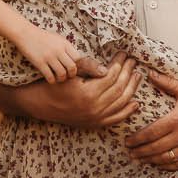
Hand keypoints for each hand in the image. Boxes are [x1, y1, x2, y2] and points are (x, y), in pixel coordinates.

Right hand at [18, 24, 83, 83]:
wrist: (25, 33)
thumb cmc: (42, 37)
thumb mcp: (57, 38)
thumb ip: (66, 48)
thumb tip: (76, 60)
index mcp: (64, 44)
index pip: (78, 58)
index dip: (77, 65)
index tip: (73, 68)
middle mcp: (58, 50)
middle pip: (72, 67)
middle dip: (71, 74)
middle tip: (68, 76)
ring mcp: (49, 57)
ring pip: (62, 74)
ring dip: (61, 79)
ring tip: (59, 78)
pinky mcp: (39, 63)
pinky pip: (50, 76)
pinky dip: (52, 80)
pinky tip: (50, 79)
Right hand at [21, 51, 143, 128]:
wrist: (40, 105)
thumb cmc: (54, 85)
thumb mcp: (69, 73)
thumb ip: (90, 68)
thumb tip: (110, 67)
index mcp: (88, 94)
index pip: (111, 76)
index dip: (119, 63)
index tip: (123, 54)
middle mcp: (94, 109)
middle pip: (119, 88)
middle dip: (128, 73)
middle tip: (133, 61)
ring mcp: (95, 118)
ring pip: (121, 103)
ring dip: (132, 89)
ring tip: (137, 76)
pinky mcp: (95, 124)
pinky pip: (115, 119)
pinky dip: (127, 111)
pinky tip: (135, 102)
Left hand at [125, 70, 177, 167]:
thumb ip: (167, 83)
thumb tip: (150, 73)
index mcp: (176, 120)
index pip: (150, 133)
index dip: (136, 139)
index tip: (127, 142)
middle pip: (154, 148)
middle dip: (139, 152)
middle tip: (130, 153)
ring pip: (164, 158)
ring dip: (150, 160)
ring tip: (140, 160)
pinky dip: (167, 166)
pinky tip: (159, 164)